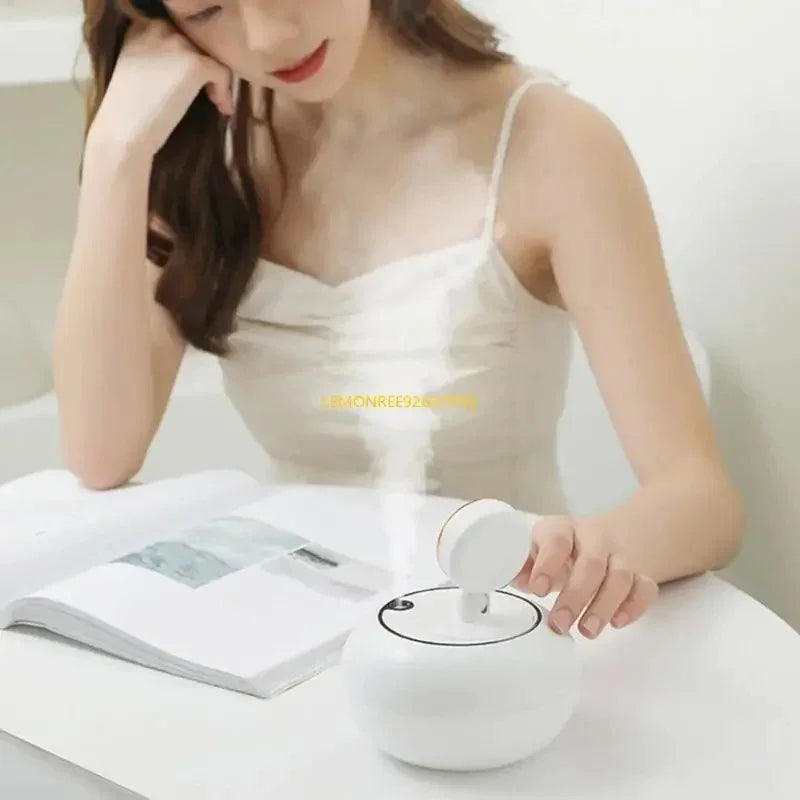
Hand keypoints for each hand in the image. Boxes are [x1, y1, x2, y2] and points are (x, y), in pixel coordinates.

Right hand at [88, 19, 233, 159]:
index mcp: (142, 26)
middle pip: (197, 42)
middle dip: (205, 68)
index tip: (192, 81)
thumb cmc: (130, 110)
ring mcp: (177, 44)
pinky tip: (221, 108)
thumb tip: (191, 60)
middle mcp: (159, 27)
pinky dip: (224, 91)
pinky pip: (222, 72)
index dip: (190, 56)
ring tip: (215, 102)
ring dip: (217, 80)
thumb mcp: (139, 68)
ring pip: (212, 56)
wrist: (125, 130)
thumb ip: (160, 55)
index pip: (179, 32)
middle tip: (208, 93)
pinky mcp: (194, 64)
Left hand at [511, 516, 658, 638]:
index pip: (557, 540)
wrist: (604, 537)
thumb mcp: (538, 549)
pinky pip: (646, 587)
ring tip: (587, 631)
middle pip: (591, 563)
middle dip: (575, 596)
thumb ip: (524, 564)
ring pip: (620, 576)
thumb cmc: (560, 550)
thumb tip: (516, 579)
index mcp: (563, 529)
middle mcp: (594, 538)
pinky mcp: (640, 573)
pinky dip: (634, 606)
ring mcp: (620, 555)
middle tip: (559, 624)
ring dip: (604, 606)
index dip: (548, 564)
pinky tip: (618, 623)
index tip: (537, 590)